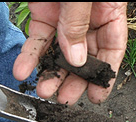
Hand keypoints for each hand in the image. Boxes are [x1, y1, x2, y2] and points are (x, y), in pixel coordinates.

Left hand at [13, 2, 127, 104]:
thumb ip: (79, 23)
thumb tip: (76, 58)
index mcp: (110, 10)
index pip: (112, 49)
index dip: (105, 74)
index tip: (97, 95)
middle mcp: (89, 17)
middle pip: (84, 56)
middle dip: (73, 80)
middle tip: (64, 98)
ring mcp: (65, 17)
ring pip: (59, 52)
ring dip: (50, 72)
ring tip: (43, 90)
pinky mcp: (43, 12)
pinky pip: (37, 38)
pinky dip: (29, 56)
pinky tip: (22, 70)